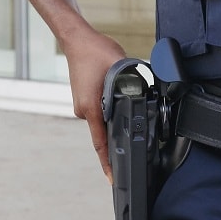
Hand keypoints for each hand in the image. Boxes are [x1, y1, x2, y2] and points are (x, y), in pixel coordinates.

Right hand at [61, 28, 128, 181]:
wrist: (77, 39)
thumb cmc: (96, 51)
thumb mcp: (120, 68)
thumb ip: (131, 86)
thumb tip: (143, 98)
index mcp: (90, 107)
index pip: (101, 143)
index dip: (108, 164)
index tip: (113, 180)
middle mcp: (84, 109)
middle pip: (105, 131)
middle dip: (120, 132)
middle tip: (136, 130)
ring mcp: (82, 104)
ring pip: (103, 118)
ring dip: (115, 114)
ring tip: (123, 98)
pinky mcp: (84, 98)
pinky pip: (99, 110)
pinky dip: (109, 107)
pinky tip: (115, 93)